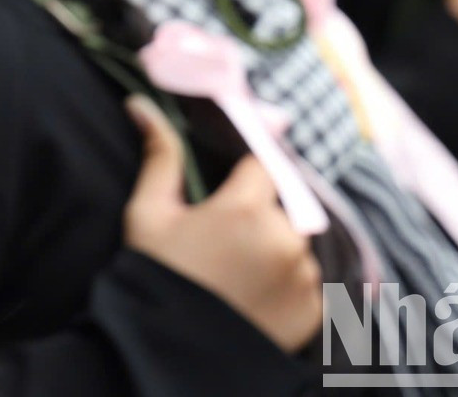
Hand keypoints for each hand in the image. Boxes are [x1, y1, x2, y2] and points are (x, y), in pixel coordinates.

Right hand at [121, 95, 322, 352]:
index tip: (233, 182)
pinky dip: (291, 279)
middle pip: (284, 203)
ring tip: (241, 267)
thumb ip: (159, 155)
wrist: (169, 351)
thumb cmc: (155, 275)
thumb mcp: (148, 213)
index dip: (247, 168)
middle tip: (226, 236)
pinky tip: (257, 290)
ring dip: (278, 244)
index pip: (262, 163)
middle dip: (261, 211)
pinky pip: (310, 279)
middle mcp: (286, 237)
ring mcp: (305, 275)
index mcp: (245, 206)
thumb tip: (141, 105)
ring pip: (299, 240)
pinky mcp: (316, 309)